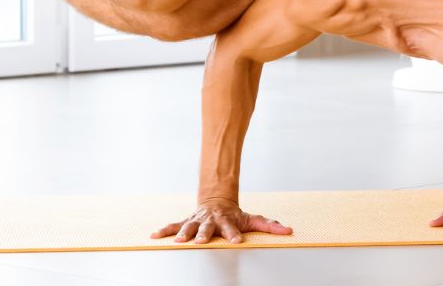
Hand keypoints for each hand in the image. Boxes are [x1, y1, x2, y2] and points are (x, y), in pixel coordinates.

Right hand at [150, 198, 292, 243]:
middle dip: (205, 235)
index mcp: (227, 221)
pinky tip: (154, 235)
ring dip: (183, 234)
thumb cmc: (235, 214)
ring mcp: (197, 221)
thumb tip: (289, 231)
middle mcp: (211, 221)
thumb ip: (270, 226)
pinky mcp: (187, 222)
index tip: (237, 241)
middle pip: (208, 228)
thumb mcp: (253, 219)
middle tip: (203, 241)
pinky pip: (173, 225)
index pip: (232, 229)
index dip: (234, 234)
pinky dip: (164, 230)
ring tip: (178, 241)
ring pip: (189, 227)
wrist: (217, 200)